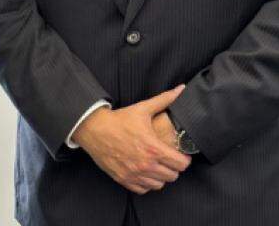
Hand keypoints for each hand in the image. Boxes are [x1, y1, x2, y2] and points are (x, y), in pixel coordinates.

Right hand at [72, 87, 190, 193]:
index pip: (181, 164)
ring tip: (158, 166)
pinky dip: (147, 183)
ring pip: (159, 185)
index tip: (181, 155)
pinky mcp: (123, 179)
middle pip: (172, 176)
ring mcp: (134, 174)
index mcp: (153, 148)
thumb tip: (181, 89)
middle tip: (170, 159)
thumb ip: (165, 100)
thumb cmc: (120, 119)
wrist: (94, 129)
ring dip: (161, 176)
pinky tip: (145, 172)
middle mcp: (145, 165)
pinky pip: (143, 189)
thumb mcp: (143, 108)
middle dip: (174, 167)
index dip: (184, 159)